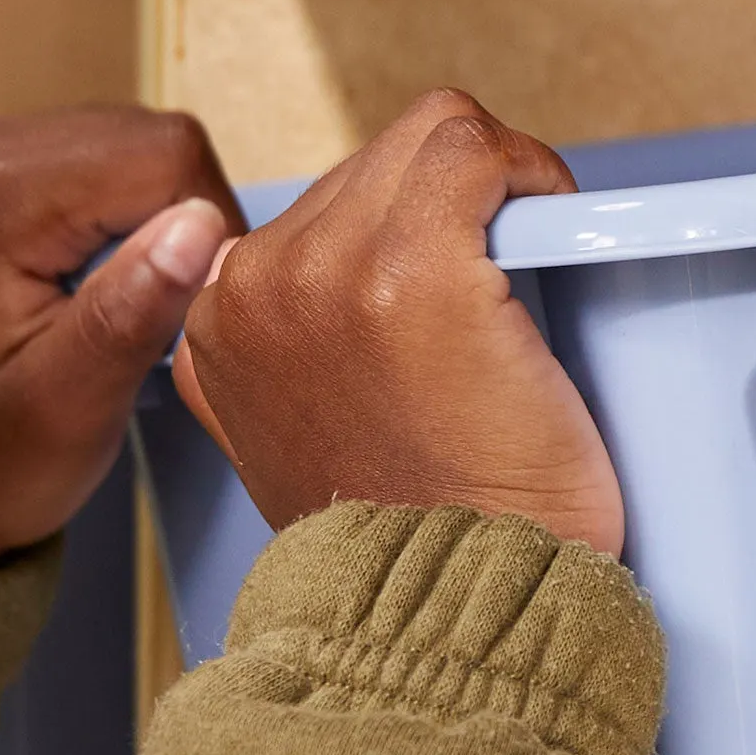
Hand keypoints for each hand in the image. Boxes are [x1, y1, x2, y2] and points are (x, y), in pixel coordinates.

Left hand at [0, 106, 239, 560]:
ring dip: (142, 213)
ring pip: (117, 140)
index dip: (207, 228)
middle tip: (158, 313)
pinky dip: (106, 209)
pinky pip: (77, 153)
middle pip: (141, 137)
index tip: (191, 311)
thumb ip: (132, 311)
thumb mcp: (71, 407)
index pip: (163, 156)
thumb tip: (204, 222)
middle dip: (174, 219)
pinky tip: (87, 275)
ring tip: (119, 301)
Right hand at [171, 90, 623, 553]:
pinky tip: (546, 222)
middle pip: (367, 166)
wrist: (444, 616)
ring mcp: (321, 273)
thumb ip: (293, 360)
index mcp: (209, 335)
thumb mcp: (296, 447)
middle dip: (445, 206)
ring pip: (423, 138)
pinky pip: (469, 145)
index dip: (391, 235)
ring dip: (486, 183)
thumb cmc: (407, 543)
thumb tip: (352, 293)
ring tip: (518, 262)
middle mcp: (247, 293)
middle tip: (496, 278)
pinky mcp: (410, 268)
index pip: (307, 220)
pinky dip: (525, 171)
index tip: (442, 283)